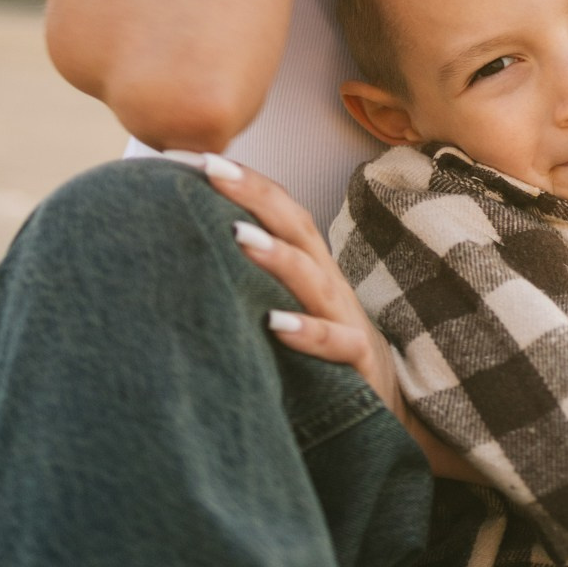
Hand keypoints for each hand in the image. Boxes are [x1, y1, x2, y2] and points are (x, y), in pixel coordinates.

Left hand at [164, 150, 409, 428]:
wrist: (385, 408)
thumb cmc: (322, 353)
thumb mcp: (288, 307)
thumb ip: (249, 281)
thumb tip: (182, 256)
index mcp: (310, 267)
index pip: (280, 211)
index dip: (244, 181)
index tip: (194, 158)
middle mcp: (328, 284)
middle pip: (297, 227)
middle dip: (255, 194)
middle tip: (211, 170)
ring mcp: (346, 320)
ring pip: (315, 279)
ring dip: (277, 255)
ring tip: (236, 234)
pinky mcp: (358, 363)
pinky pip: (337, 343)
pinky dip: (308, 332)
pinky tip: (274, 324)